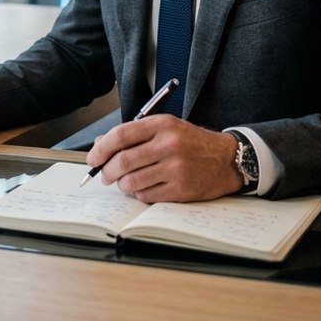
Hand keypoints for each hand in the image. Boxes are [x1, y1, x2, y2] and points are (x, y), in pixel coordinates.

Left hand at [84, 116, 243, 202]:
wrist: (227, 159)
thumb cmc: (191, 142)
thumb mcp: (165, 128)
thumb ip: (134, 134)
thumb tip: (101, 145)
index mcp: (162, 125)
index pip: (121, 135)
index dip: (101, 149)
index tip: (93, 158)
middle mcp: (169, 145)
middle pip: (123, 161)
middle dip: (107, 171)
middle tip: (105, 175)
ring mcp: (176, 168)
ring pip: (132, 182)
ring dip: (122, 185)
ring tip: (126, 181)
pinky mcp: (181, 189)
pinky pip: (146, 196)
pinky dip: (139, 194)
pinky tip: (145, 187)